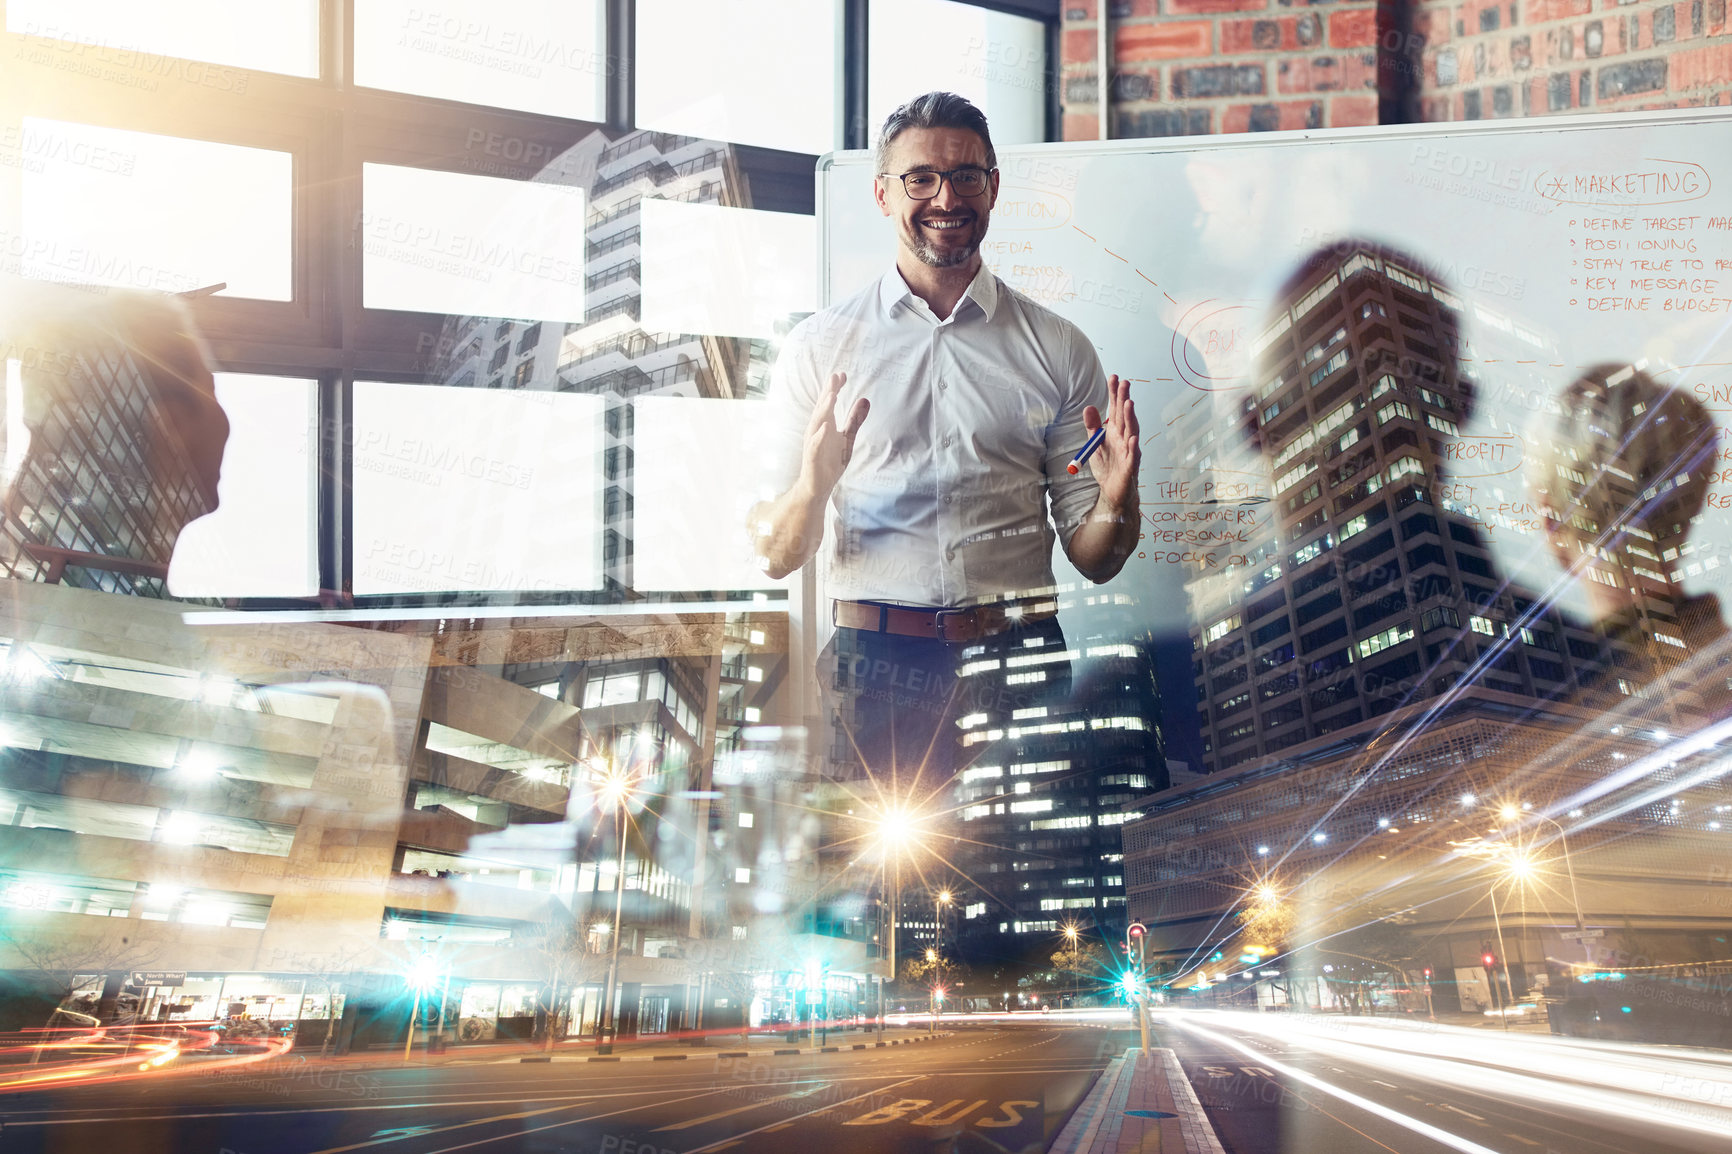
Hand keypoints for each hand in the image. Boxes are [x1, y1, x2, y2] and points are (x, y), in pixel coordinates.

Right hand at [800, 372, 868, 498]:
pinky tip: (827, 426)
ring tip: (832, 395)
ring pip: (817, 423)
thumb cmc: (830, 461)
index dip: (835, 388)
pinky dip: (820, 435)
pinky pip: (815, 445)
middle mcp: (816, 430)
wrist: (818, 486)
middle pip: (822, 408)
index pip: (828, 402)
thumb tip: (865, 399)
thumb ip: (854, 420)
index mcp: (825, 424)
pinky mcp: (812, 457)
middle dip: (828, 392)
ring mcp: (813, 443)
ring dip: (824, 409)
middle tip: (835, 377)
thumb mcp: (847, 438)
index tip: (842, 374)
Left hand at [1082, 374, 1139, 510]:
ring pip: (1131, 432)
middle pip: (1125, 416)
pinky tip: (1133, 438)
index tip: (1114, 377)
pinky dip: (1133, 448)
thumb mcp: (1094, 443)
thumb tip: (1089, 407)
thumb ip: (1092, 426)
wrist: (1112, 490)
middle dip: (1124, 399)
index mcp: (1115, 431)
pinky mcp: (1130, 467)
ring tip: (1129, 403)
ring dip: (1131, 418)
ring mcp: (1129, 451)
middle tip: (1124, 383)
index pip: (1115, 409)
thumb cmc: (1107, 466)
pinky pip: (1133, 457)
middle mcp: (1124, 438)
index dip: (1115, 394)